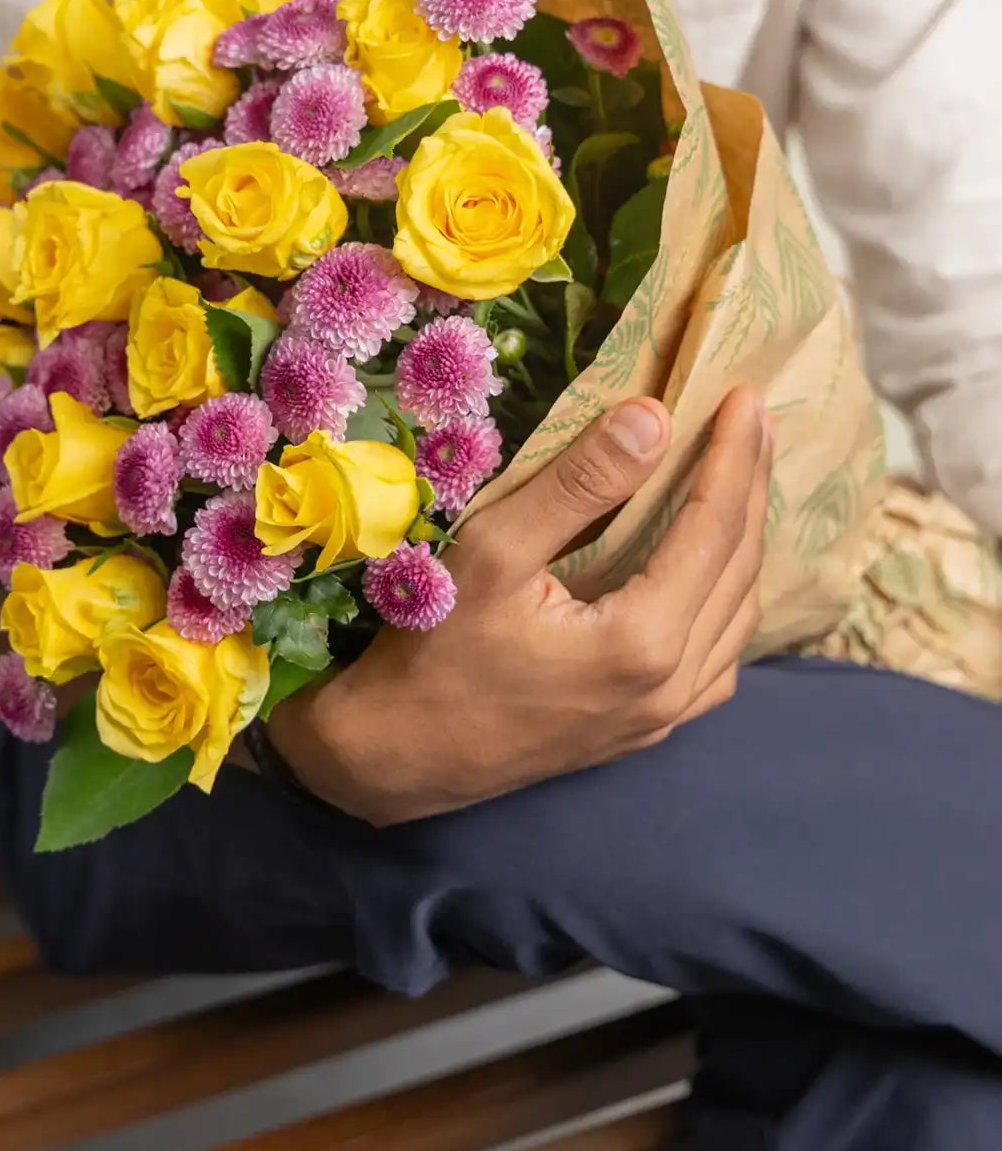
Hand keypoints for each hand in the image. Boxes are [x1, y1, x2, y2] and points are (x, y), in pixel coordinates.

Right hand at [269, 387, 770, 825]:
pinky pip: (718, 658)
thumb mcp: (495, 550)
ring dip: (745, 542)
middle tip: (753, 418)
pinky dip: (728, 598)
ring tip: (739, 477)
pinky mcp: (644, 729)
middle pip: (741, 569)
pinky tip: (710, 568)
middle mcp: (673, 685)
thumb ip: (579, 484)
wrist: (396, 754)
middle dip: (751, 486)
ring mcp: (663, 716)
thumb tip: (654, 417)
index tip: (745, 396)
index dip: (734, 456)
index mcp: (644, 640)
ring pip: (740, 618)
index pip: (715, 528)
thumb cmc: (433, 647)